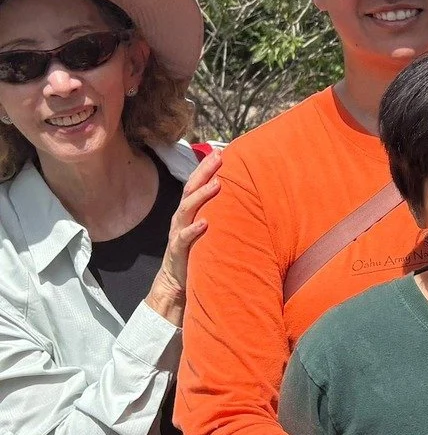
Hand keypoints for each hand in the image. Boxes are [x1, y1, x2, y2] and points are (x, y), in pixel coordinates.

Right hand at [145, 147, 223, 326]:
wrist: (176, 283)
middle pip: (191, 190)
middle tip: (219, 157)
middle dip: (204, 172)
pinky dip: (194, 230)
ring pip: (187, 209)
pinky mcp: (179, 251)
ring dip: (201, 196)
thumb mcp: (207, 229)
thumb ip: (218, 213)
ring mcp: (179, 233)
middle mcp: (182, 218)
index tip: (221, 150)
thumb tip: (243, 198)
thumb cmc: (196, 252)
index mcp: (189, 212)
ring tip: (216, 184)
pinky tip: (206, 223)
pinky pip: (185, 238)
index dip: (206, 167)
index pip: (196, 184)